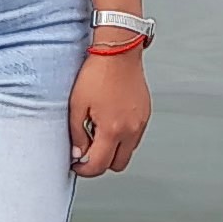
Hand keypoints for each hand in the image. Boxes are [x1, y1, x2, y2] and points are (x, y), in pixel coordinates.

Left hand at [70, 51, 149, 177]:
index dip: (84, 169)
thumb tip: (79, 153)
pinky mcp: (145, 115)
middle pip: (117, 165)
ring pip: (127, 152)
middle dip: (100, 162)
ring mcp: (140, 123)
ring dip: (113, 150)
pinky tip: (110, 122)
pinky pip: (134, 137)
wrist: (119, 52)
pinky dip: (122, 137)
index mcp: (112, 129)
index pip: (99, 165)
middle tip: (87, 150)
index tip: (77, 164)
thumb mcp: (77, 105)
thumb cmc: (98, 74)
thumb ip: (77, 134)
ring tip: (98, 132)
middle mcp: (130, 130)